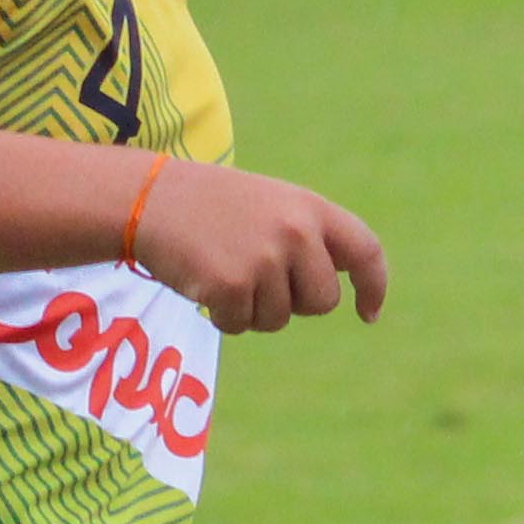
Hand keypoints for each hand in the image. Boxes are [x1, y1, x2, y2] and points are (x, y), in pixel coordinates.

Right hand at [125, 163, 385, 334]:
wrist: (151, 198)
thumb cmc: (213, 206)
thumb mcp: (271, 205)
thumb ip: (307, 237)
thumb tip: (332, 290)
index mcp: (309, 208)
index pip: (364, 250)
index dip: (373, 286)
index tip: (368, 314)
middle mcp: (294, 232)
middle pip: (321, 302)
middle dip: (294, 303)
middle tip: (257, 276)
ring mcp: (263, 259)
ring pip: (278, 320)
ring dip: (251, 309)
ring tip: (225, 269)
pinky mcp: (231, 285)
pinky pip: (241, 325)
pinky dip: (223, 316)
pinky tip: (204, 283)